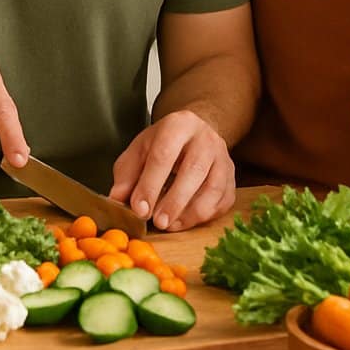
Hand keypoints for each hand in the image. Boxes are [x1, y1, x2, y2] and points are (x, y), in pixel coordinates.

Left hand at [109, 110, 233, 231]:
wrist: (194, 133)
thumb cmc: (162, 144)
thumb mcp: (139, 151)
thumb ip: (127, 175)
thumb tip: (117, 200)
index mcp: (177, 125)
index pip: (164, 154)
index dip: (151, 184)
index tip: (139, 209)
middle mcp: (205, 138)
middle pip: (194, 171)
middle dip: (174, 201)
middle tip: (158, 222)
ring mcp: (223, 157)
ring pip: (214, 188)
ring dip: (191, 213)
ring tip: (170, 225)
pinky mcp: (232, 177)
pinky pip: (223, 201)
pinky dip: (204, 216)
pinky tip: (185, 221)